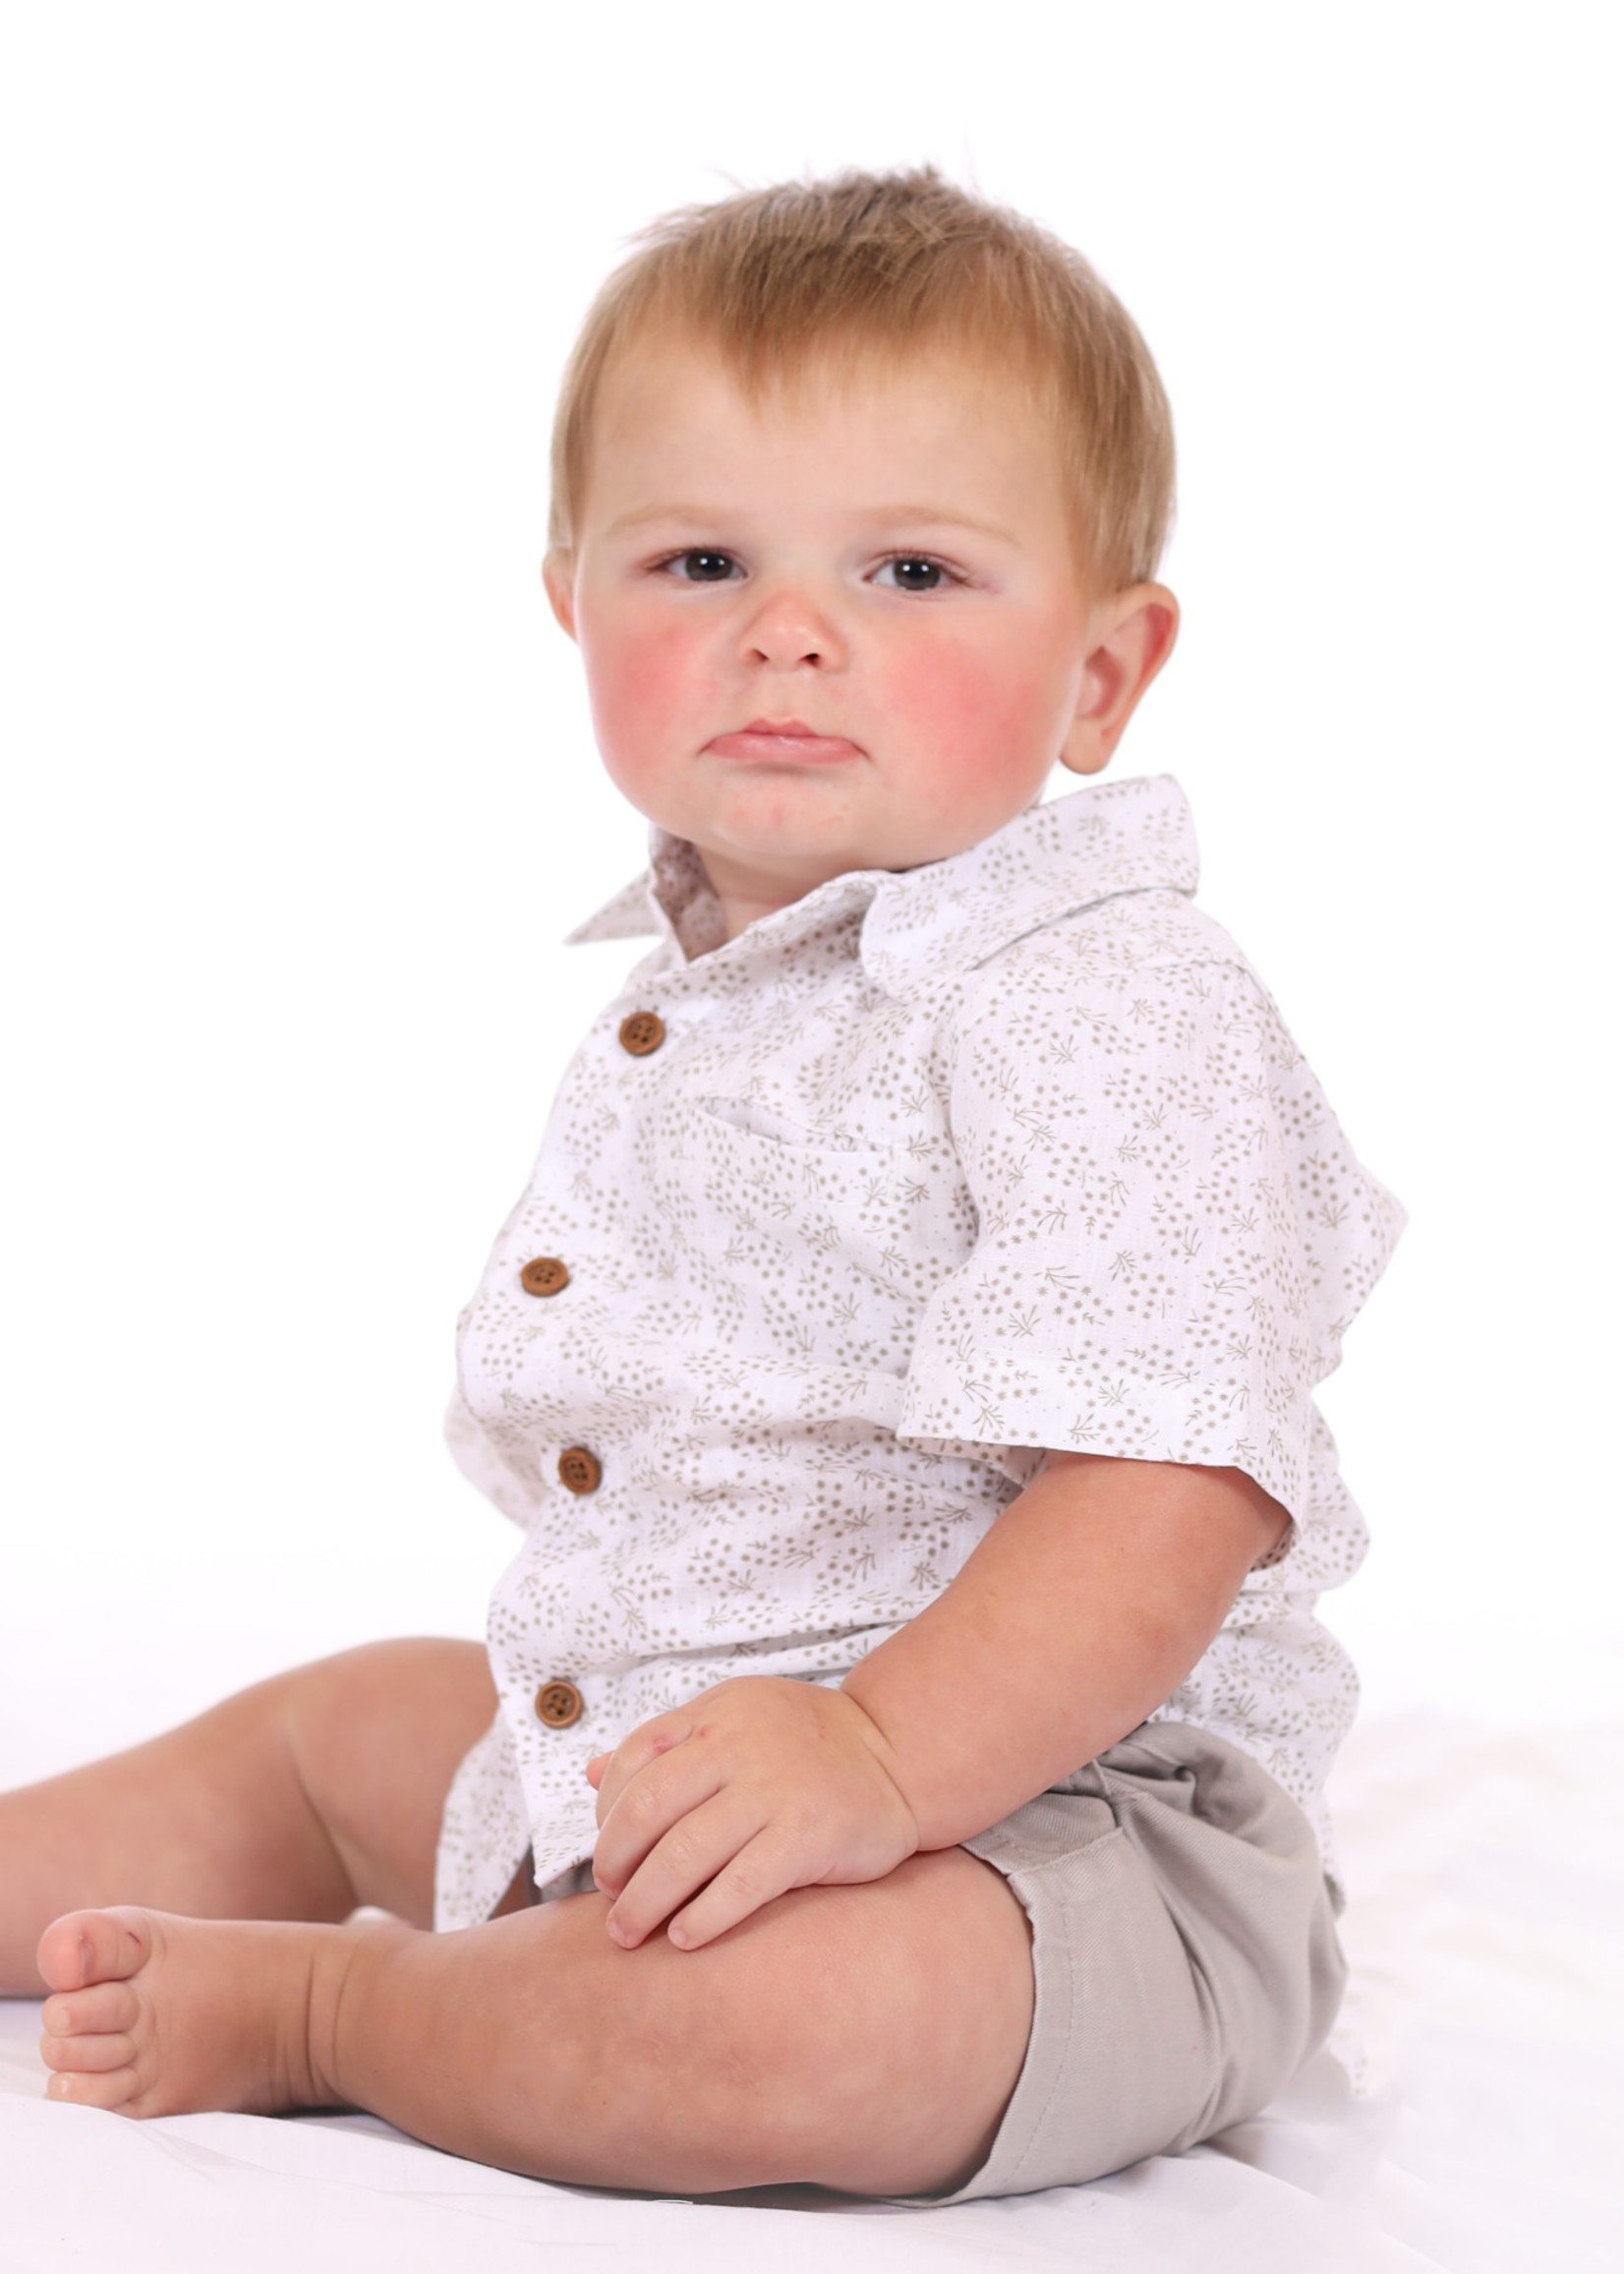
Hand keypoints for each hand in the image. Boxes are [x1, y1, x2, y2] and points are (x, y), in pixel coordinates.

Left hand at [585, 1676, 919, 1950]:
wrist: (898, 1755)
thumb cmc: (807, 1744)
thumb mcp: (734, 1719)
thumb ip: (668, 1745)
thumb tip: (591, 1774)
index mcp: (714, 1714)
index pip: (633, 1761)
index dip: (606, 1815)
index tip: (607, 1854)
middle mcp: (738, 1746)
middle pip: (647, 1810)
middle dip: (615, 1864)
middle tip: (610, 1901)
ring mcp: (773, 1791)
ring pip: (683, 1853)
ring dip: (644, 1902)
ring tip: (630, 1933)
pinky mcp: (808, 1836)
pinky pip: (740, 1885)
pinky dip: (703, 1918)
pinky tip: (685, 1939)